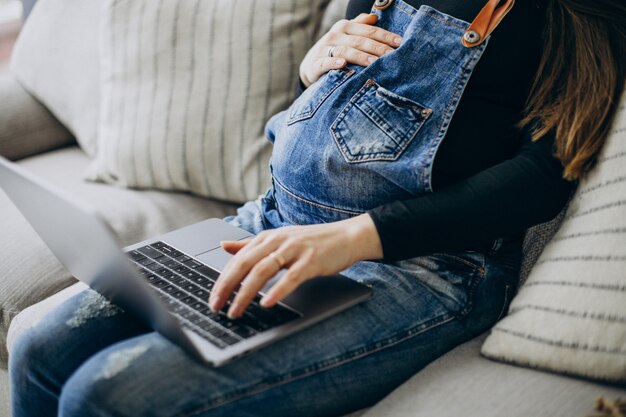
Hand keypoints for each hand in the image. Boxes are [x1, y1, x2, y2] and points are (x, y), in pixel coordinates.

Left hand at [209, 214, 382, 318]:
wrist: (347, 236)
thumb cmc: (312, 242)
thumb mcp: (279, 240)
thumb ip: (251, 244)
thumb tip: (224, 246)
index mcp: (267, 237)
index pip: (237, 259)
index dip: (222, 279)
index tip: (211, 298)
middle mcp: (278, 241)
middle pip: (244, 263)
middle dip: (227, 286)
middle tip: (215, 306)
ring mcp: (295, 250)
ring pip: (263, 270)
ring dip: (246, 293)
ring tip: (236, 310)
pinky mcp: (311, 261)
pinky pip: (291, 277)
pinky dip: (278, 290)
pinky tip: (267, 303)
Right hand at [299, 13, 402, 87]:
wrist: (310, 66)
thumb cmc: (335, 50)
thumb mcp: (347, 36)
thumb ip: (360, 25)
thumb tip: (375, 17)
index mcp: (345, 26)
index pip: (369, 30)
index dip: (385, 36)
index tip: (400, 43)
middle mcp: (335, 35)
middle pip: (360, 41)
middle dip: (378, 48)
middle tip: (392, 56)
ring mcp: (324, 49)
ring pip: (345, 51)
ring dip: (361, 57)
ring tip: (374, 63)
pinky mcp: (315, 64)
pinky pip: (325, 63)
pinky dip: (333, 63)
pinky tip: (343, 64)